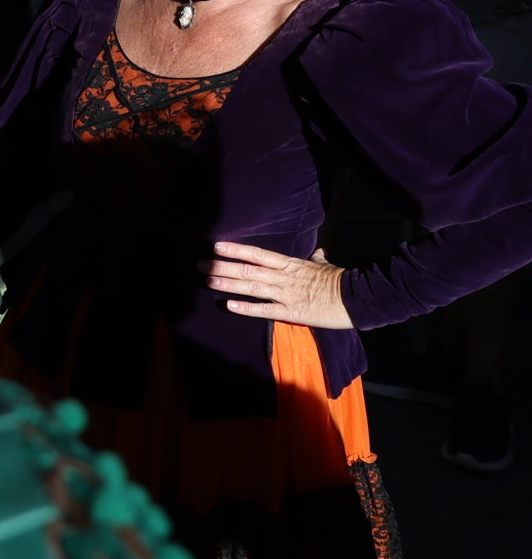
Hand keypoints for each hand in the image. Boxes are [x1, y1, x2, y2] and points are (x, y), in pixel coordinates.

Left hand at [209, 243, 352, 328]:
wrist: (358, 298)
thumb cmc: (341, 280)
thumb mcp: (325, 265)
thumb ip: (317, 258)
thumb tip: (319, 251)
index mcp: (290, 264)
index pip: (258, 254)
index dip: (236, 250)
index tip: (217, 246)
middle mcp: (284, 277)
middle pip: (248, 269)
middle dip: (223, 267)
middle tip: (201, 266)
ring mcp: (286, 294)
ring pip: (252, 286)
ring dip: (228, 284)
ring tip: (208, 281)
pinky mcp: (292, 312)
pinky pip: (265, 310)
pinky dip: (246, 307)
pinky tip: (229, 305)